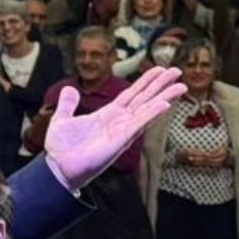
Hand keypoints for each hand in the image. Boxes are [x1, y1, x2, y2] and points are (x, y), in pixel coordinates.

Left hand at [37, 63, 185, 186]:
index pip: (132, 94)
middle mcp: (119, 122)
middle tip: (178, 71)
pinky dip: (151, 114)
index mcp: (108, 115)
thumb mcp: (62, 119)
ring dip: (164, 98)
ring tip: (181, 86)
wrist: (57, 168)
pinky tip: (165, 104)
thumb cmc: (61, 149)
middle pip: (145, 99)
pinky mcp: (119, 141)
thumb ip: (68, 104)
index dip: (146, 82)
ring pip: (147, 110)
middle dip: (161, 85)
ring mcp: (121, 131)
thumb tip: (69, 88)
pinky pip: (138, 125)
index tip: (160, 70)